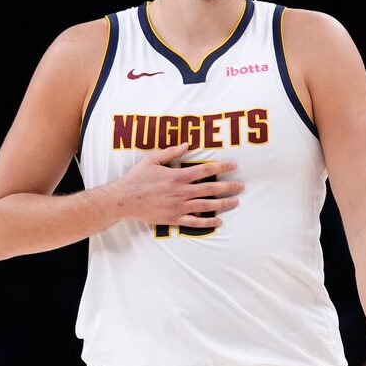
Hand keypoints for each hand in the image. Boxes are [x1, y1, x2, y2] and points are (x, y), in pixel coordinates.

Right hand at [103, 142, 242, 228]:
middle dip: (228, 187)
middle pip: (210, 189)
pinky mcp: (174, 218)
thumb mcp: (152, 159)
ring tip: (236, 202)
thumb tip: (187, 144)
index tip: (234, 166)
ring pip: (206, 205)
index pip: (205, 170)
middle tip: (241, 186)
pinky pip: (194, 221)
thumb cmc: (137, 178)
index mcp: (177, 176)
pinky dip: (207, 221)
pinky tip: (219, 220)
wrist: (124, 200)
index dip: (222, 167)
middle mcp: (181, 191)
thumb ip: (171, 152)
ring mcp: (179, 206)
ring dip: (223, 204)